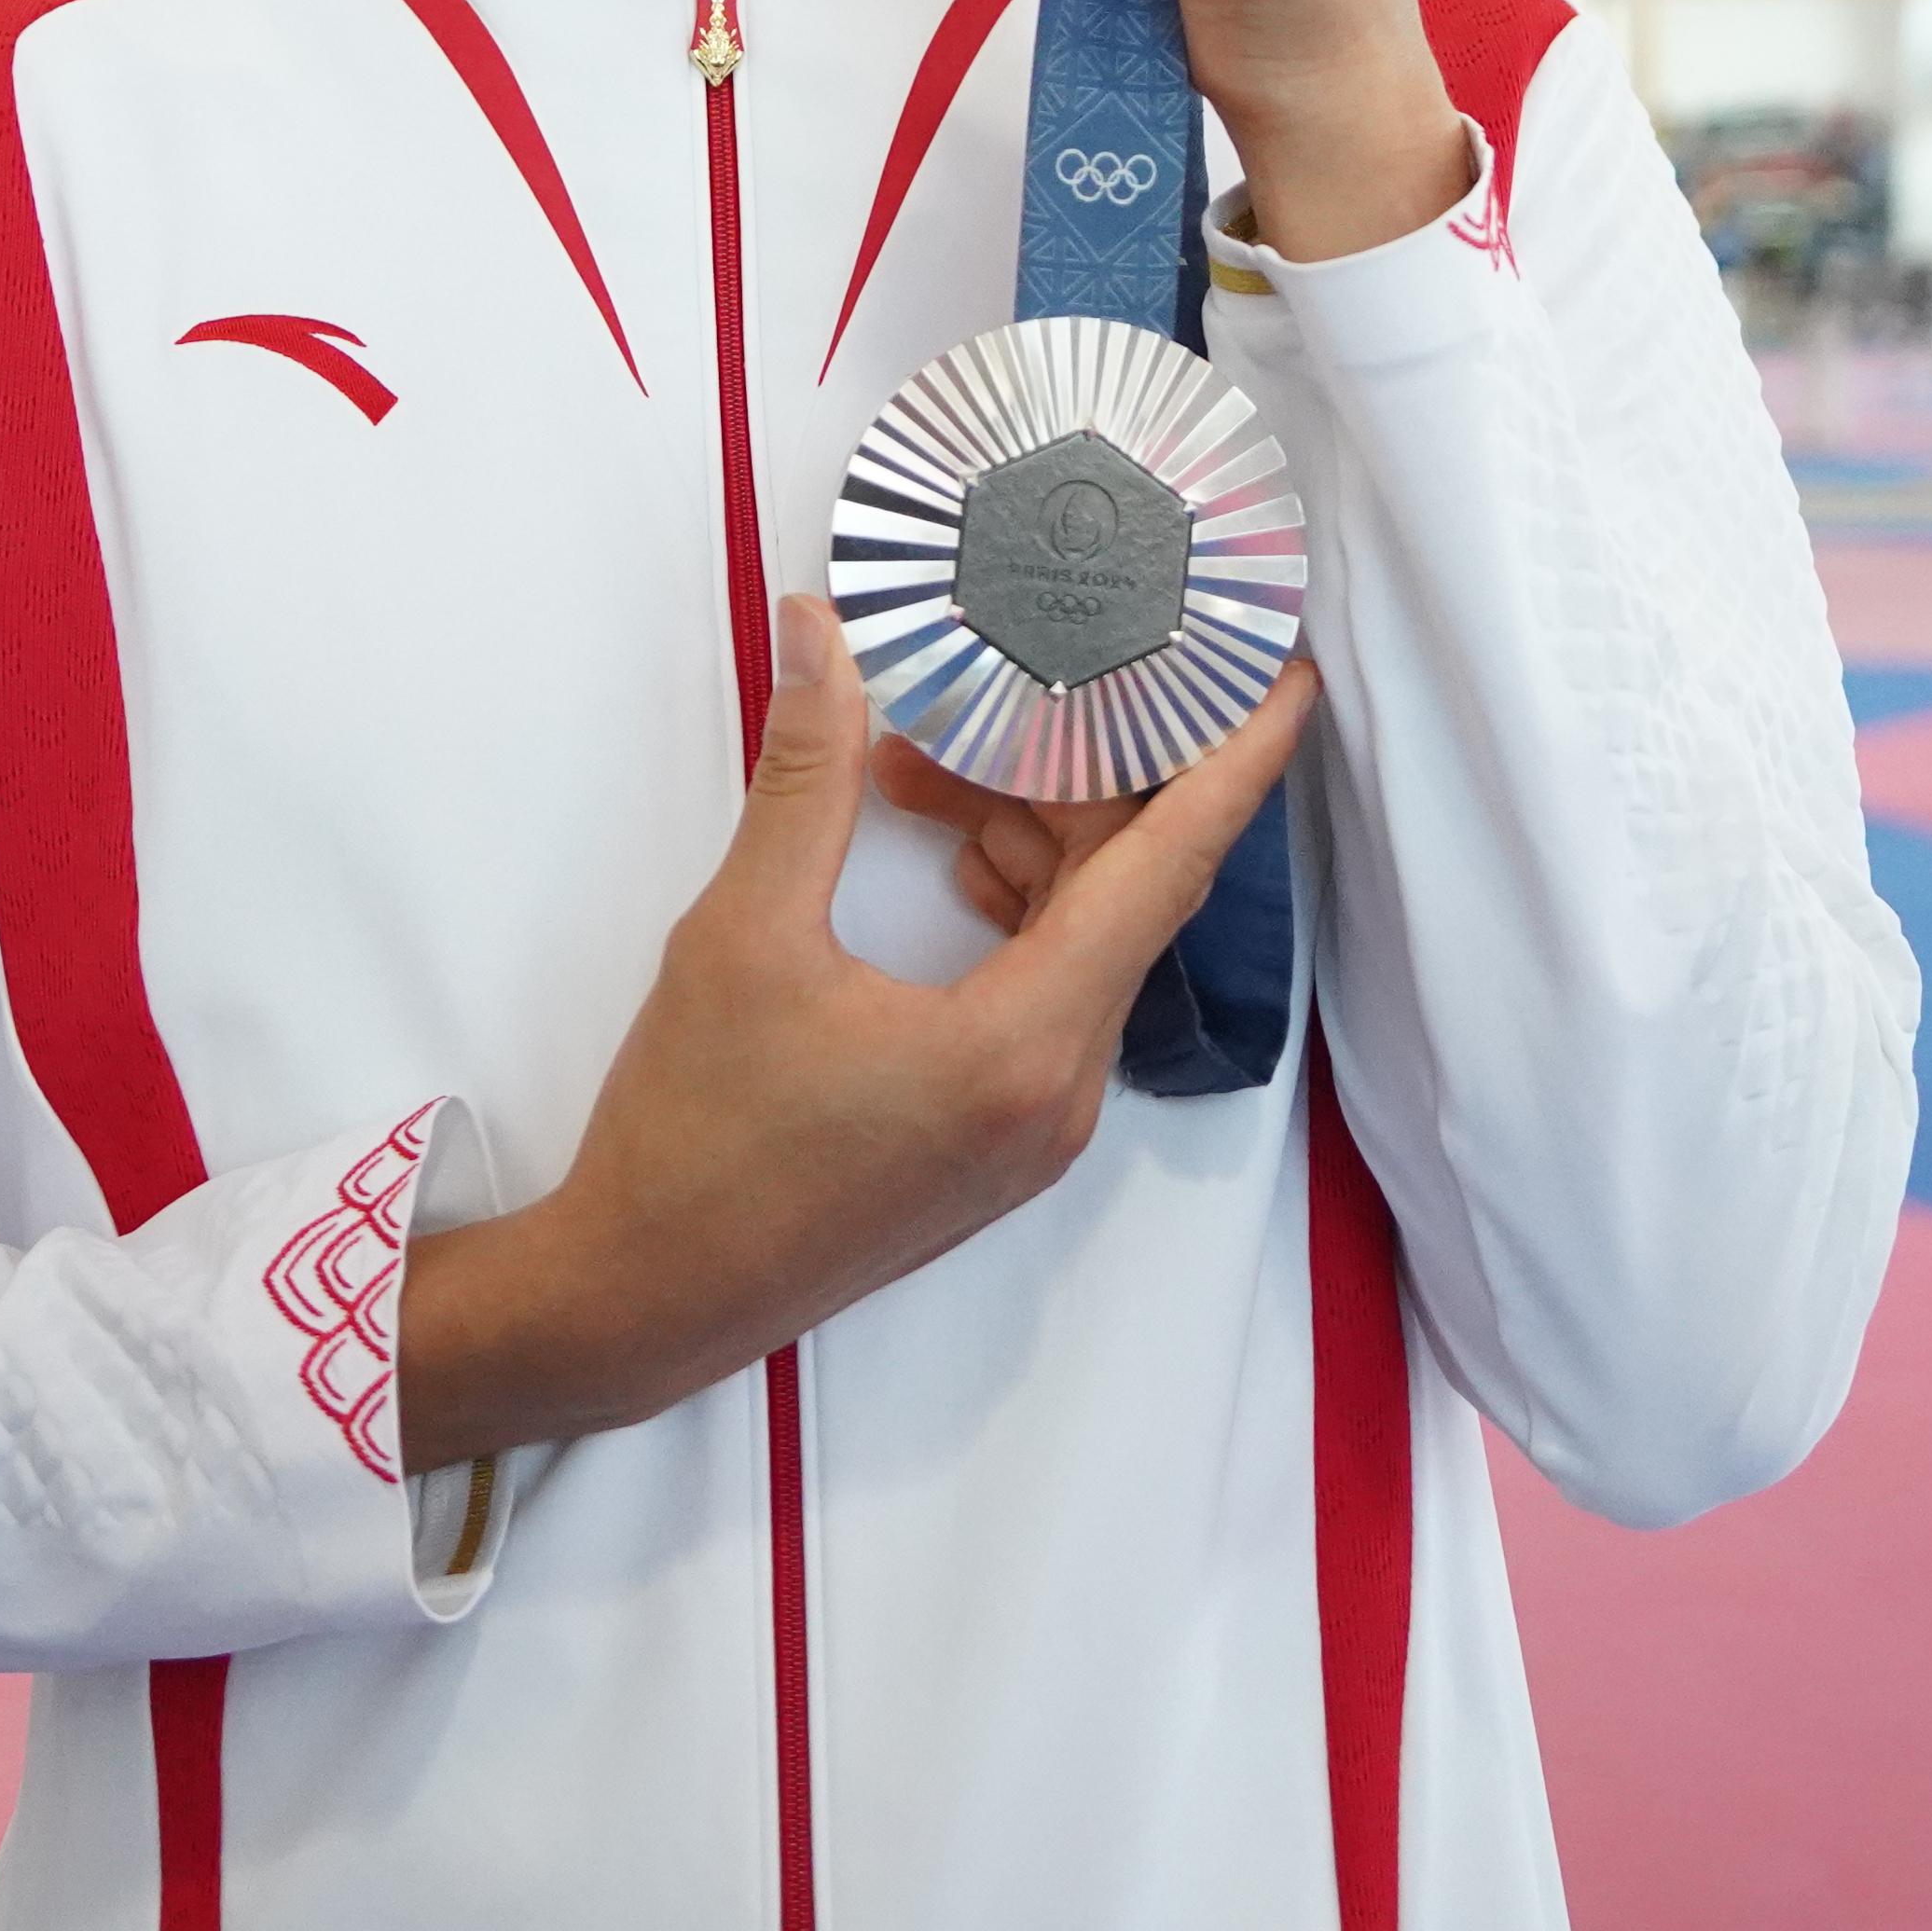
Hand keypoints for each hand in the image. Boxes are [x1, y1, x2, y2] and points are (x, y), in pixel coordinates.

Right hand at [394, 599, 1312, 1470]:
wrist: (644, 1296)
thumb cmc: (690, 1133)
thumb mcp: (741, 933)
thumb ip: (802, 775)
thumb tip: (820, 634)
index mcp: (1022, 1046)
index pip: (1169, 870)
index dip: (1237, 761)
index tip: (1288, 675)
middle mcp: (1059, 1093)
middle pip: (1125, 891)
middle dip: (1067, 773)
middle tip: (988, 686)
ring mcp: (1038, 1127)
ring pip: (1087, 939)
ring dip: (1028, 838)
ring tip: (916, 771)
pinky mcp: (1003, 1140)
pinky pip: (1055, 990)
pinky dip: (1019, 907)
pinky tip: (942, 860)